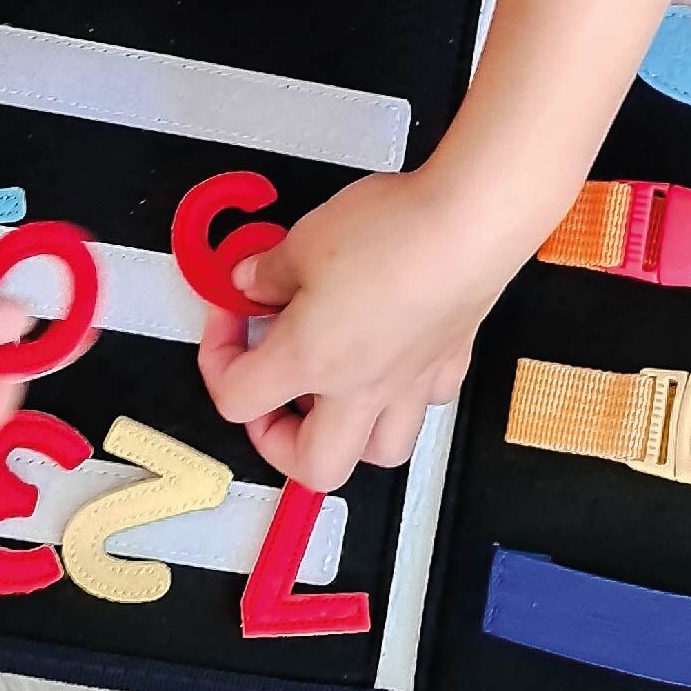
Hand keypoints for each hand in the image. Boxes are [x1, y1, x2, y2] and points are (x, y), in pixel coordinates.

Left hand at [197, 165, 536, 491]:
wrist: (472, 223)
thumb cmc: (392, 232)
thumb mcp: (305, 238)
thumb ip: (268, 270)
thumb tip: (249, 281)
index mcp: (310, 361)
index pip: (236, 398)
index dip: (217, 359)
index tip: (230, 315)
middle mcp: (360, 389)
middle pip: (311, 467)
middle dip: (280, 439)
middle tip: (273, 391)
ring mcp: (410, 383)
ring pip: (379, 452)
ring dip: (348, 434)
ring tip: (333, 387)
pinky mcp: (449, 361)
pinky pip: (424, 403)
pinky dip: (403, 391)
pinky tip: (392, 351)